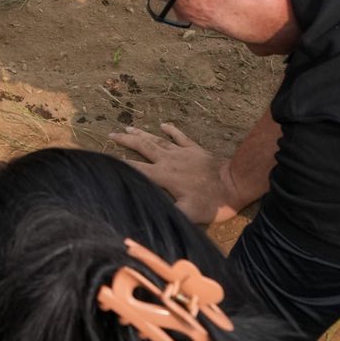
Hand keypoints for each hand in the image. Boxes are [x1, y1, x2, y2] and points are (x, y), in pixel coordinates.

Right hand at [110, 124, 236, 224]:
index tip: (105, 159)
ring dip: (142, 133)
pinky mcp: (194, 149)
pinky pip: (180, 136)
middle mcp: (168, 160)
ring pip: (157, 139)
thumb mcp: (188, 214)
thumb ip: (167, 213)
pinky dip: (171, 130)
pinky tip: (164, 124)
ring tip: (128, 126)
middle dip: (125, 140)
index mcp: (163, 176)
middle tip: (111, 133)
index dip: (120, 163)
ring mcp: (181, 152)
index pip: (136, 168)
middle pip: (142, 147)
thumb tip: (146, 216)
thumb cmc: (211, 202)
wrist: (233, 184)